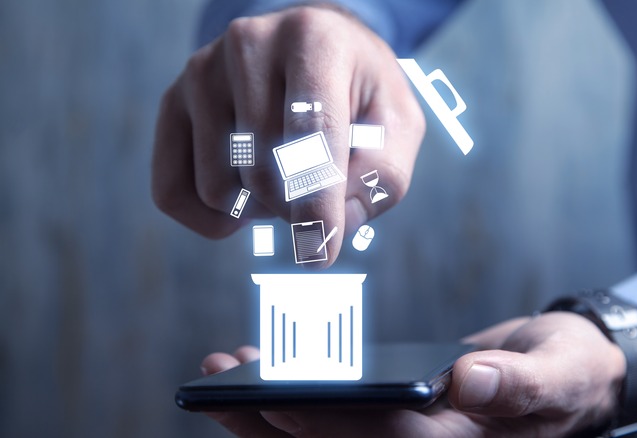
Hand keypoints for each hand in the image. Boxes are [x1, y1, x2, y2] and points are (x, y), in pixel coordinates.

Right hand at [152, 5, 424, 266]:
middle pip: (262, 172)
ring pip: (219, 189)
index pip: (310, 132)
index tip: (321, 252)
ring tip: (284, 177)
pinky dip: (212, 219)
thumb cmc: (359, 90)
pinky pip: (173, 192)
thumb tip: (334, 228)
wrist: (314, 47)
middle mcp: (248, 45)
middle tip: (317, 193)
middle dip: (295, 208)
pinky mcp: (173, 102)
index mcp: (314, 40)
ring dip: (258, 209)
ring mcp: (201, 72)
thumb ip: (381, 178)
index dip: (317, 202)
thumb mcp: (397, 125)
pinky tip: (244, 200)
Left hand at [201, 313, 631, 436]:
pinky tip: (270, 365)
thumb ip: (520, 383)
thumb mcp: (560, 372)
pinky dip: (303, 393)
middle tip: (214, 383)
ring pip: (330, 435)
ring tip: (225, 368)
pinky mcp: (403, 414)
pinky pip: (344, 412)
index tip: (270, 400)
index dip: (324, 426)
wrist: (574, 370)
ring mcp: (412, 433)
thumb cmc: (572, 372)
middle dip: (271, 421)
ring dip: (272, 409)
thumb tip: (468, 381)